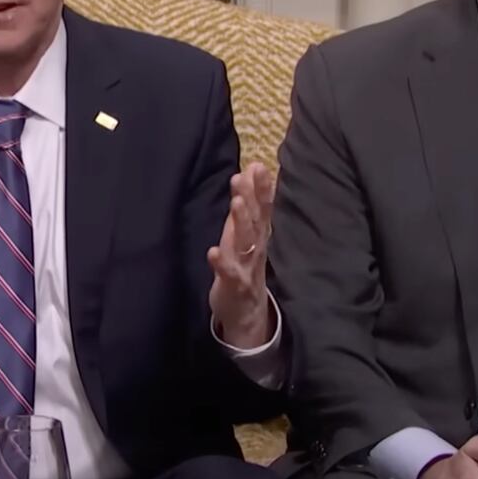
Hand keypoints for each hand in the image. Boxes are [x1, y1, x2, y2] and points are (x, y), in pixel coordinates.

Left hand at [207, 163, 276, 347]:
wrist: (247, 313)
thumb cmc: (243, 266)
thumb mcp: (245, 234)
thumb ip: (248, 205)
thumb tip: (250, 171)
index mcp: (258, 235)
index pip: (263, 207)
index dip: (262, 187)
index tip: (258, 165)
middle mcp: (255, 248)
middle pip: (255, 221)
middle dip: (250, 198)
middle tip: (242, 177)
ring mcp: (247, 267)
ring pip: (246, 243)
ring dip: (242, 223)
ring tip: (236, 203)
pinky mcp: (234, 286)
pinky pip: (229, 274)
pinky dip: (222, 262)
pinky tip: (213, 251)